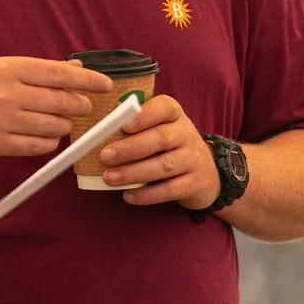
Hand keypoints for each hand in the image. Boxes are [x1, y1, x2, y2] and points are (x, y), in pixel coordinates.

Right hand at [0, 57, 114, 160]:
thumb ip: (37, 70)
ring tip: (55, 122)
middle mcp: (7, 92)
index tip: (105, 85)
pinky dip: (48, 143)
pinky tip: (42, 137)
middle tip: (83, 108)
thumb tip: (75, 69)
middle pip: (62, 101)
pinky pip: (39, 147)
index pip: (60, 73)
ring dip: (62, 126)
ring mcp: (2, 119)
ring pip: (54, 126)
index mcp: (9, 68)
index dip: (88, 81)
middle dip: (80, 106)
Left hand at [94, 95, 219, 209]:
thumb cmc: (170, 147)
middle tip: (105, 156)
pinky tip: (128, 196)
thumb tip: (97, 132)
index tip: (124, 125)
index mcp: (175, 115)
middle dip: (130, 148)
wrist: (206, 174)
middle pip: (160, 138)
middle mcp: (187, 134)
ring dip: (133, 173)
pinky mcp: (195, 183)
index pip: (164, 107)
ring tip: (109, 178)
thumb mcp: (159, 129)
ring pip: (164, 165)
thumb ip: (135, 127)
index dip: (144, 115)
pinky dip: (147, 195)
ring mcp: (194, 159)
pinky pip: (170, 189)